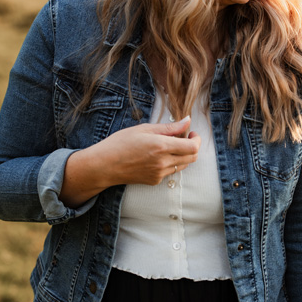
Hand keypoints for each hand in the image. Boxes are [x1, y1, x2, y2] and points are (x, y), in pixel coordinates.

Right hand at [61, 116, 200, 205]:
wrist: (104, 165)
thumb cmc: (120, 143)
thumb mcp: (144, 129)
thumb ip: (169, 127)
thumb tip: (187, 121)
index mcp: (161, 147)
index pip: (193, 147)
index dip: (197, 139)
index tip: (192, 133)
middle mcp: (163, 162)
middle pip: (192, 158)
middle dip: (192, 147)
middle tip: (184, 138)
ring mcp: (159, 174)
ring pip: (183, 165)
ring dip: (182, 155)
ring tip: (168, 146)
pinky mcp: (154, 181)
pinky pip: (170, 171)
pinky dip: (170, 163)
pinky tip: (156, 156)